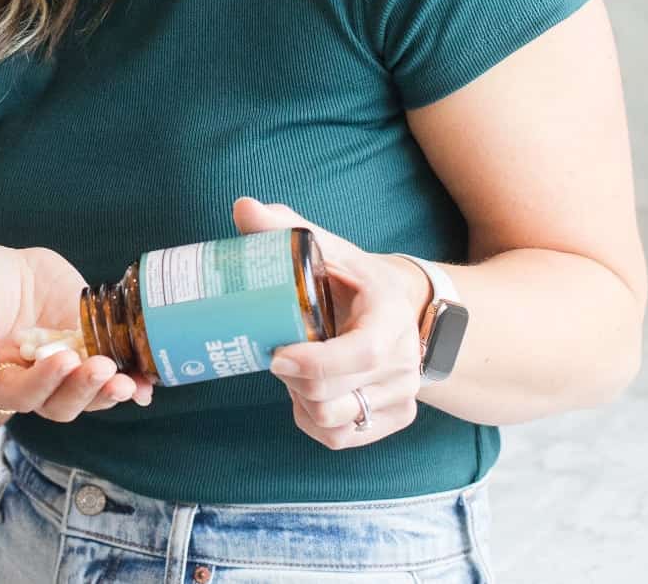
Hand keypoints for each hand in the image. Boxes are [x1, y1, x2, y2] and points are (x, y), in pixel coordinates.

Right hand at [0, 243, 155, 421]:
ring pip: (87, 396)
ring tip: (126, 380)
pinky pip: (113, 375)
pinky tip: (148, 383)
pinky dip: (133, 383)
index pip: (17, 394)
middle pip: (57, 404)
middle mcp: (32, 381)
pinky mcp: (90, 350)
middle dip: (81, 390)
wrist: (6, 269)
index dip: (41, 383)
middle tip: (99, 366)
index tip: (61, 359)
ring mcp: (65, 368)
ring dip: (108, 392)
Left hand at [231, 197, 433, 449]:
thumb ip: (285, 228)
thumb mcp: (327, 248)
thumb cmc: (353, 278)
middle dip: (293, 379)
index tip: (275, 356)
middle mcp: (404, 361)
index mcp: (391, 315)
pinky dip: (311, 421)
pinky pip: (338, 439)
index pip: (363, 353)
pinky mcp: (394, 419)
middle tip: (275, 353)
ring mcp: (403, 394)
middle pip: (337, 394)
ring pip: (335, 421)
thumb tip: (242, 208)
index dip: (315, 363)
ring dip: (300, 400)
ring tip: (293, 369)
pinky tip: (305, 393)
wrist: (401, 309)